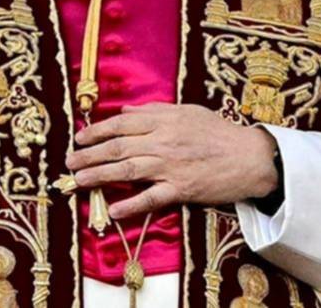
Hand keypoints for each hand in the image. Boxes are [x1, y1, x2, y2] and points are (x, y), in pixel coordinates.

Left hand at [65, 103, 278, 219]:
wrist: (251, 156)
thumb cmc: (219, 132)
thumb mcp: (186, 111)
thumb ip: (153, 110)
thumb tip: (124, 111)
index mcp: (163, 121)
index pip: (120, 125)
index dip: (96, 131)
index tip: (79, 138)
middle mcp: (163, 142)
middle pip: (118, 148)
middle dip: (89, 155)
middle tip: (69, 163)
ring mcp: (171, 167)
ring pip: (128, 171)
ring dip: (99, 176)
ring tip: (79, 182)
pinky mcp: (182, 190)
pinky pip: (151, 198)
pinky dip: (131, 205)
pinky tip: (112, 210)